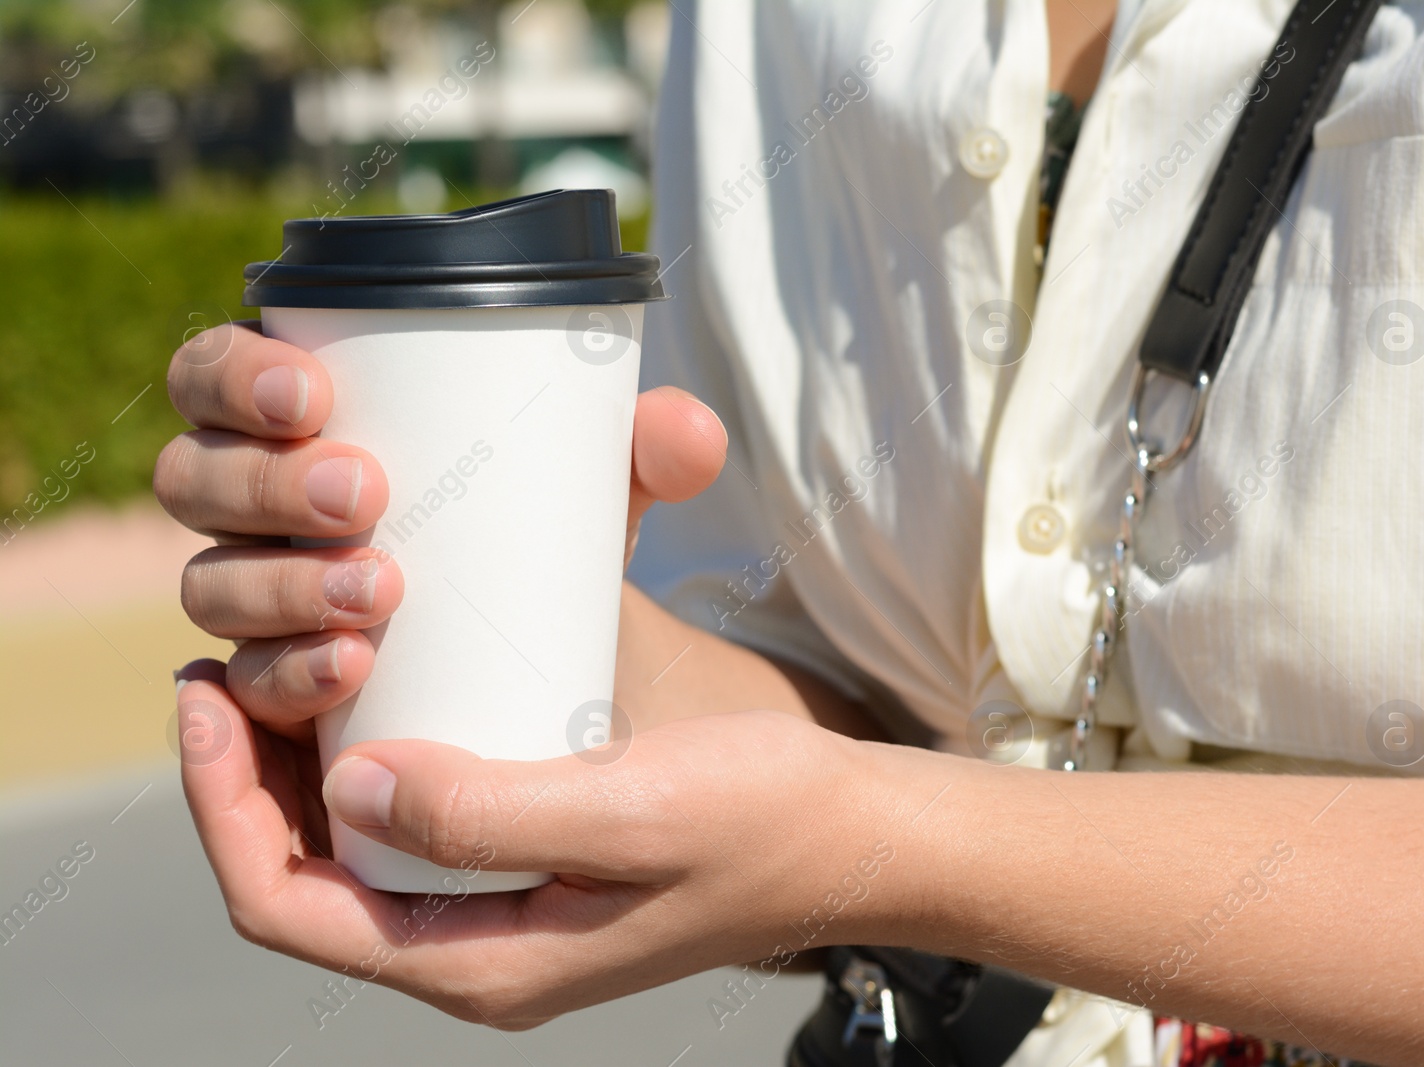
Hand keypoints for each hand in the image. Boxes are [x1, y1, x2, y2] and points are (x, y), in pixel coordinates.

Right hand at [154, 321, 726, 739]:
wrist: (545, 640)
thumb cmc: (538, 527)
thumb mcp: (585, 485)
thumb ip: (643, 448)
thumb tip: (692, 433)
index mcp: (294, 424)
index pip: (209, 376)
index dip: (230, 376)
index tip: (313, 394)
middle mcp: (254, 508)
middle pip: (194, 482)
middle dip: (264, 484)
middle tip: (366, 492)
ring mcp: (258, 598)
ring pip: (211, 586)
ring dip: (278, 585)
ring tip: (379, 591)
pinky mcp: (280, 684)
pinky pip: (248, 685)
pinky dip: (287, 676)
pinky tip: (349, 671)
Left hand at [174, 663, 908, 1027]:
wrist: (859, 837)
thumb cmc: (765, 821)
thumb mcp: (632, 812)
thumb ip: (491, 815)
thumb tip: (351, 787)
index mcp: (483, 963)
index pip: (288, 904)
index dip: (219, 805)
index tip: (206, 695)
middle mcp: (478, 951)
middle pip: (304, 876)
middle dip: (243, 777)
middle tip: (227, 663)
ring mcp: (506, 913)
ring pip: (352, 851)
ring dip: (301, 765)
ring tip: (281, 665)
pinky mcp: (536, 868)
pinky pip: (416, 825)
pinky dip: (373, 759)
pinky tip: (381, 688)